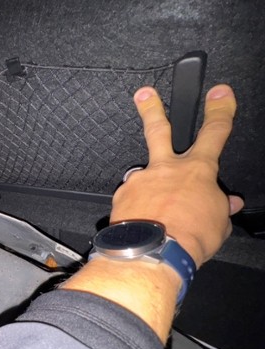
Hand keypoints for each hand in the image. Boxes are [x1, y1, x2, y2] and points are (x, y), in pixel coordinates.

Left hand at [111, 84, 243, 267]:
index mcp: (197, 171)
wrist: (153, 254)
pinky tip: (143, 222)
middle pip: (158, 130)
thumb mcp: (218, 223)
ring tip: (149, 202)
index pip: (214, 131)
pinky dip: (138, 208)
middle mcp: (165, 169)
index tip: (219, 94)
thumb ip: (219, 207)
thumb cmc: (189, 239)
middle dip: (152, 109)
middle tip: (144, 94)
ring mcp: (140, 180)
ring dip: (144, 183)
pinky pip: (132, 198)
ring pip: (142, 172)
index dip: (219, 109)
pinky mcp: (122, 196)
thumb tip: (225, 202)